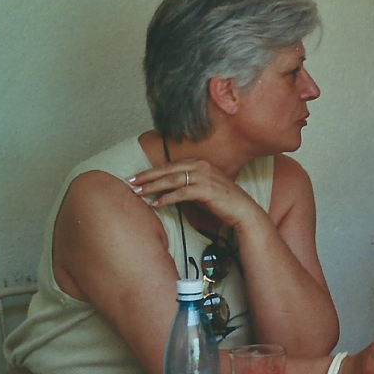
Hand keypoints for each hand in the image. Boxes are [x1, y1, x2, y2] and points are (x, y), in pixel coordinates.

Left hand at [126, 157, 262, 231]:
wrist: (242, 210)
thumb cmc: (221, 201)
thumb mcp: (202, 188)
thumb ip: (187, 183)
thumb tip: (164, 187)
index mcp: (200, 163)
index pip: (171, 165)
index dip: (152, 171)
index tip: (136, 177)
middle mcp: (202, 166)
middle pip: (168, 170)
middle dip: (147, 176)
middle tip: (131, 182)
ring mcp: (205, 177)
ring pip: (172, 180)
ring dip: (153, 187)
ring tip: (139, 193)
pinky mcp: (206, 190)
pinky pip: (181, 193)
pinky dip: (167, 198)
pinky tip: (156, 204)